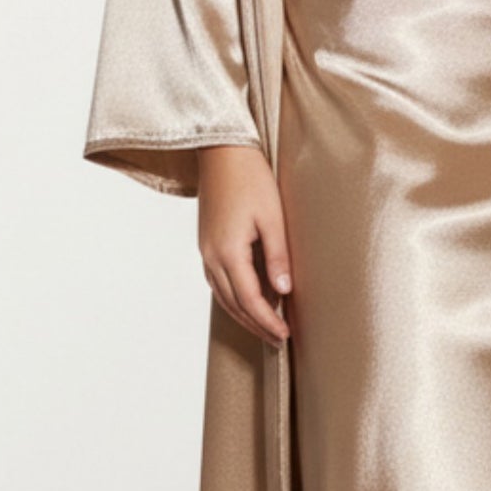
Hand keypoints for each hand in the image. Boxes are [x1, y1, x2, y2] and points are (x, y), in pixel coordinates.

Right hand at [195, 144, 292, 347]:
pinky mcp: (206, 243)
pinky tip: (247, 299)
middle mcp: (211, 256)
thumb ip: (278, 255)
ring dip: (243, 314)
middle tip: (279, 340)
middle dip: (256, 325)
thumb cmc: (251, 177)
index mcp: (228, 251)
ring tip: (266, 327)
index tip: (285, 335)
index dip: (267, 321)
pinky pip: (217, 281)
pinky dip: (233, 297)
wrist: (222, 151)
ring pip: (222, 296)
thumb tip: (284, 290)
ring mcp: (205, 250)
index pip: (249, 299)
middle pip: (233, 304)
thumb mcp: (272, 216)